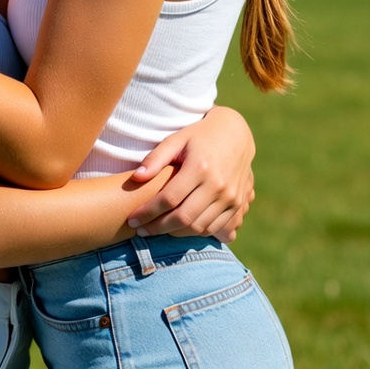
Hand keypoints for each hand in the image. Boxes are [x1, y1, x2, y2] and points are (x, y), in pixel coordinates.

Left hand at [126, 106, 255, 241]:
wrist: (235, 135)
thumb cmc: (199, 136)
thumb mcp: (176, 139)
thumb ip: (156, 158)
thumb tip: (136, 178)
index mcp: (199, 168)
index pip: (168, 199)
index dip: (147, 212)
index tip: (131, 219)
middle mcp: (217, 185)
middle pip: (183, 218)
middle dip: (157, 228)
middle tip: (140, 230)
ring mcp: (230, 197)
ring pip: (199, 228)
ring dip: (174, 233)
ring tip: (155, 230)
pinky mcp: (237, 205)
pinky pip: (214, 229)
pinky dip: (194, 233)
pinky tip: (178, 228)